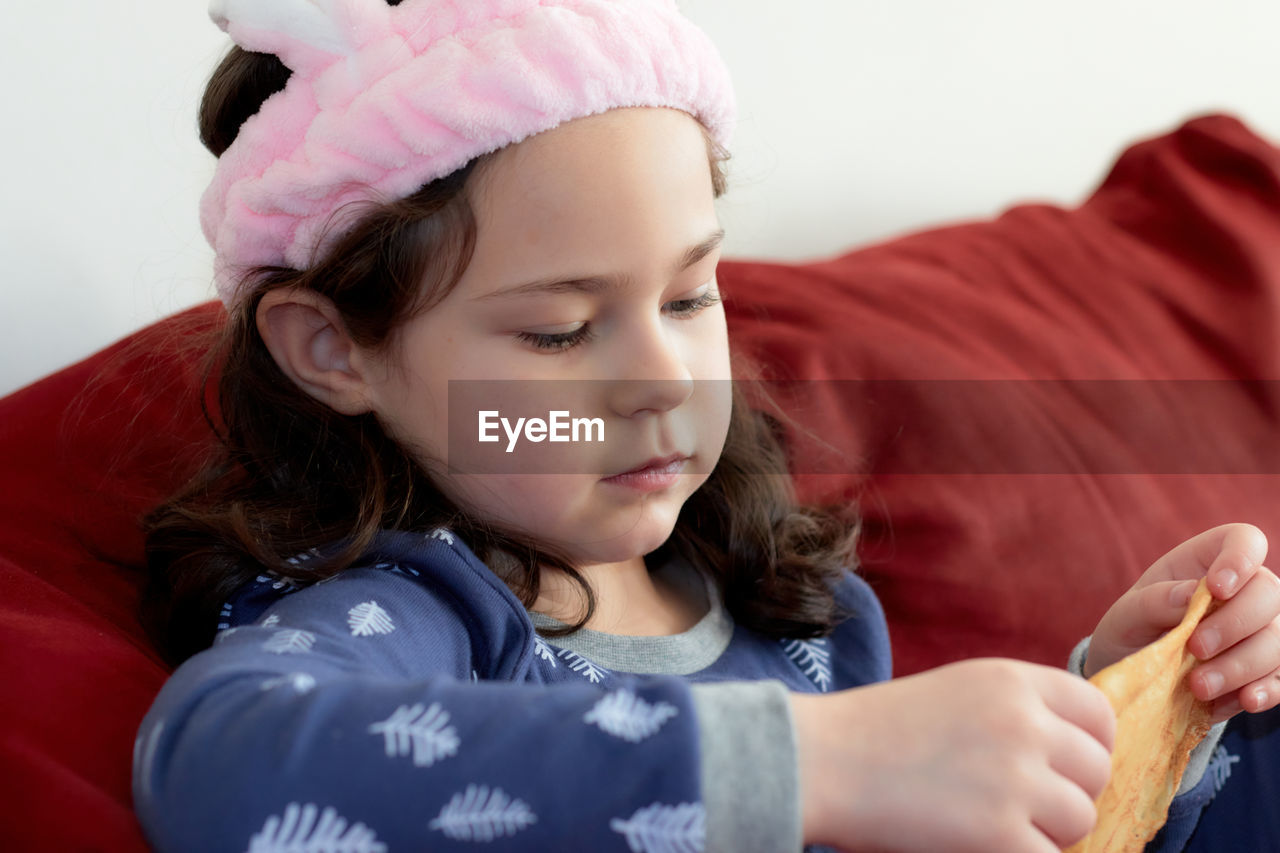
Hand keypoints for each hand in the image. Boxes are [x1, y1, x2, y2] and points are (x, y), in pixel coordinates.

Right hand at [792, 659, 1114, 851]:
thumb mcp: (956, 692)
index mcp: (1011, 681)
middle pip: (1095, 771)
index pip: (1098, 714)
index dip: (1090, 747)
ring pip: (1080, 819)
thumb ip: (1015, 710)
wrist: (820, 761)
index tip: (1064, 768)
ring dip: (1045, 832)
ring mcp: (1016, 779)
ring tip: (989, 825)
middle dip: (1066, 793)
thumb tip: (1077, 753)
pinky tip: (981, 846)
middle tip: (1018, 806)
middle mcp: (1023, 723)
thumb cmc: (877, 732)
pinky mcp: (1002, 834)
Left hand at [1085, 523, 1279, 721]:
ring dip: (1241, 665)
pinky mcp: (1266, 672)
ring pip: (1278, 640)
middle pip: (1269, 592)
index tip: (1216, 588)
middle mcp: (1245, 591)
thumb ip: (1152, 601)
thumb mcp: (1125, 616)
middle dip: (1235, 623)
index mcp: (1207, 562)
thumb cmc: (1131, 633)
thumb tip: (1187, 594)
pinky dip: (1266, 690)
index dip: (1240, 558)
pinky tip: (1244, 700)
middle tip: (1195, 647)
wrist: (1136, 680)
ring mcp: (1261, 631)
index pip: (1245, 541)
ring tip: (1199, 686)